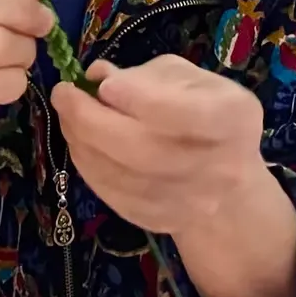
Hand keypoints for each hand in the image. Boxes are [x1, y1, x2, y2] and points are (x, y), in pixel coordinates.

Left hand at [52, 55, 295, 296]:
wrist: (226, 183)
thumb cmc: (205, 112)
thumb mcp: (188, 79)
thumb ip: (145, 74)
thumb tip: (96, 75)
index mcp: (232, 118)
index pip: (184, 113)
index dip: (138, 98)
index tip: (104, 84)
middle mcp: (218, 167)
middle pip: (143, 150)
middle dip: (91, 120)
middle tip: (63, 95)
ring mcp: (189, 202)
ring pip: (121, 175)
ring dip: (82, 142)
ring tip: (68, 116)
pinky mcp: (162, 222)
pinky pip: (113, 195)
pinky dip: (89, 167)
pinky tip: (81, 145)